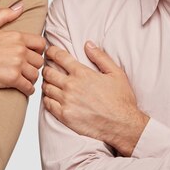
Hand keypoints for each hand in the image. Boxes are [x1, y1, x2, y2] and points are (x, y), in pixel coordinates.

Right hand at [0, 3, 45, 95]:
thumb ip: (5, 14)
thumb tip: (20, 6)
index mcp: (16, 36)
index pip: (40, 43)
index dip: (37, 50)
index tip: (31, 55)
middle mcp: (19, 49)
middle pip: (39, 60)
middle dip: (33, 65)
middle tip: (25, 69)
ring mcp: (17, 64)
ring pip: (35, 74)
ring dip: (30, 78)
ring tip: (23, 79)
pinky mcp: (13, 79)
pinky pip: (29, 87)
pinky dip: (27, 89)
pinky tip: (21, 88)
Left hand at [42, 41, 148, 155]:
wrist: (122, 125)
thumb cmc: (121, 99)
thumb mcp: (116, 73)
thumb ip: (100, 57)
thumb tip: (88, 44)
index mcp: (82, 73)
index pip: (59, 57)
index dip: (51, 51)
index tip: (49, 51)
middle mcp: (71, 86)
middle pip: (48, 72)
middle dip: (47, 67)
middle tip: (48, 67)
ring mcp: (66, 101)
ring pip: (46, 87)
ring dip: (47, 83)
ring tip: (50, 83)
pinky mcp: (65, 116)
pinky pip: (48, 104)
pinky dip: (47, 98)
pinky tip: (52, 97)